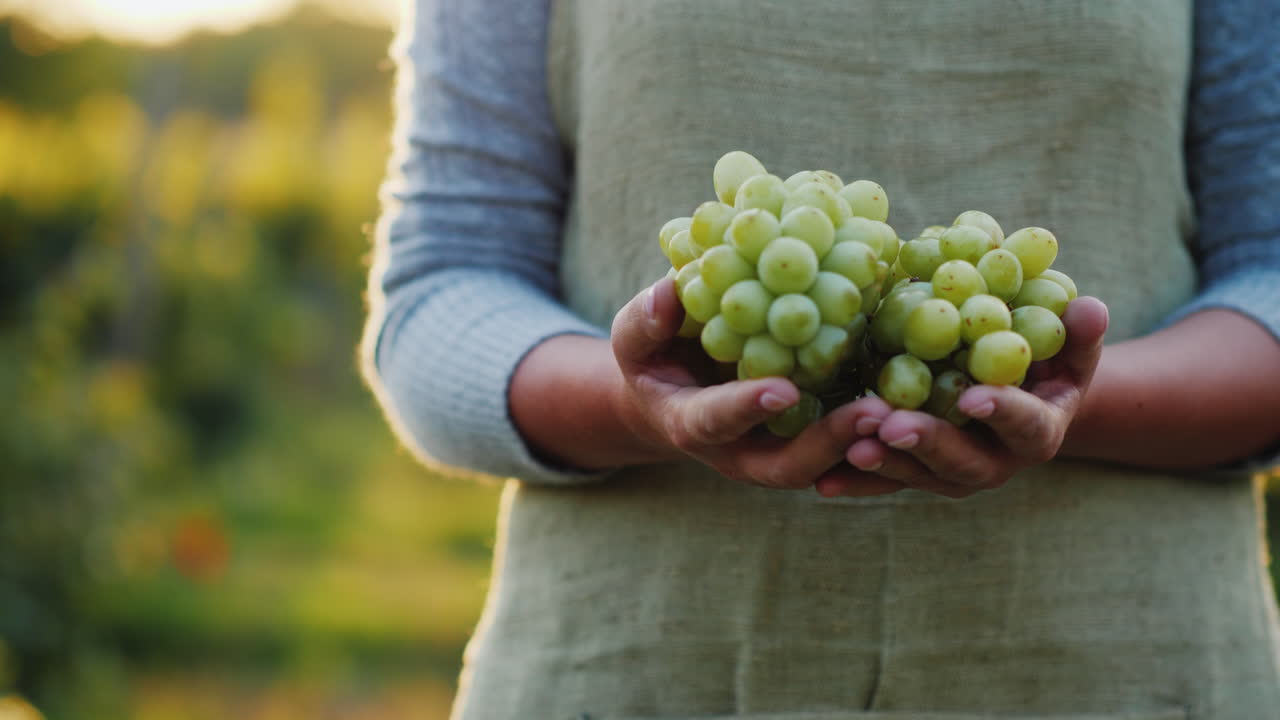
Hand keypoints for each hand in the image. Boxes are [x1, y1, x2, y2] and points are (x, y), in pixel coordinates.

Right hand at [611, 277, 897, 493]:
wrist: (677, 394)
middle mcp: (742, 454)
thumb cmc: (654, 359)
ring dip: (869, 447)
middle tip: (875, 412)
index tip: (782, 389)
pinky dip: (886, 440)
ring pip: (830, 469)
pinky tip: (926, 406)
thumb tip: (670, 289)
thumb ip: (646, 320)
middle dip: (831, 443)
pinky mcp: (814, 445)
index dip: (747, 409)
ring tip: (910, 413)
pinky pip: (852, 455)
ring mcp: (781, 455)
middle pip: (788, 466)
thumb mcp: (635, 338)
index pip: (718, 422)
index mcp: (694, 425)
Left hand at [816, 297, 1109, 498]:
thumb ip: (1077, 332)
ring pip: (919, 476)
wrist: (1024, 398)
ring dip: (884, 464)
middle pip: (963, 462)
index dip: (1003, 412)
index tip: (974, 397)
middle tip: (890, 425)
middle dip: (927, 444)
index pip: (1026, 425)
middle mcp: (997, 463)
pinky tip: (822, 480)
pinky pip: (885, 483)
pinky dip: (855, 481)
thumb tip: (1090, 307)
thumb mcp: (1068, 344)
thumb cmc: (1047, 358)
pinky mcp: (917, 476)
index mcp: (1039, 431)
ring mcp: (955, 476)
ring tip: (850, 445)